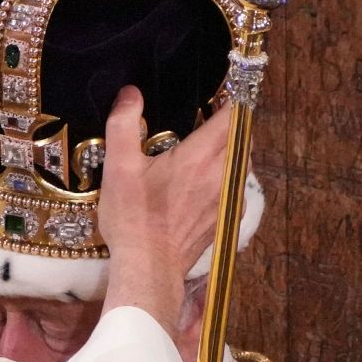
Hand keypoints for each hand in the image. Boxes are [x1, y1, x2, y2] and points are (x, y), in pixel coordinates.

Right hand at [98, 86, 229, 334]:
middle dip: (231, 125)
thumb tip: (130, 93)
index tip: (220, 93)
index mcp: (200, 157)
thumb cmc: (133, 218)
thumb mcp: (119, 167)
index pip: (232, 117)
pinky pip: (235, 188)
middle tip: (209, 118)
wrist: (148, 268)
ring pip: (241, 164)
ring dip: (229, 152)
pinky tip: (203, 184)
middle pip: (242, 139)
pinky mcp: (227, 220)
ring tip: (205, 149)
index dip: (231, 100)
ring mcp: (229, 200)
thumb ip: (124, 124)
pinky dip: (225, 178)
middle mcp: (223, 176)